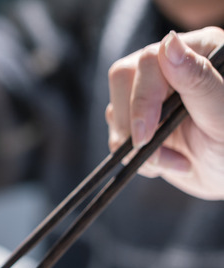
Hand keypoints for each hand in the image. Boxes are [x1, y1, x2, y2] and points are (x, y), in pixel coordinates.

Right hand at [106, 27, 223, 199]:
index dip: (142, 98)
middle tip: (149, 147)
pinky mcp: (139, 119)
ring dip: (136, 145)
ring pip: (116, 109)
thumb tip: (169, 44)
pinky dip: (134, 156)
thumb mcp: (222, 114)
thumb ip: (198, 78)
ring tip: (174, 161)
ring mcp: (152, 93)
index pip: (150, 60)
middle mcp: (171, 66)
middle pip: (122, 78)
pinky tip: (167, 162)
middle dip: (132, 121)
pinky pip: (117, 133)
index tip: (145, 135)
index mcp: (200, 50)